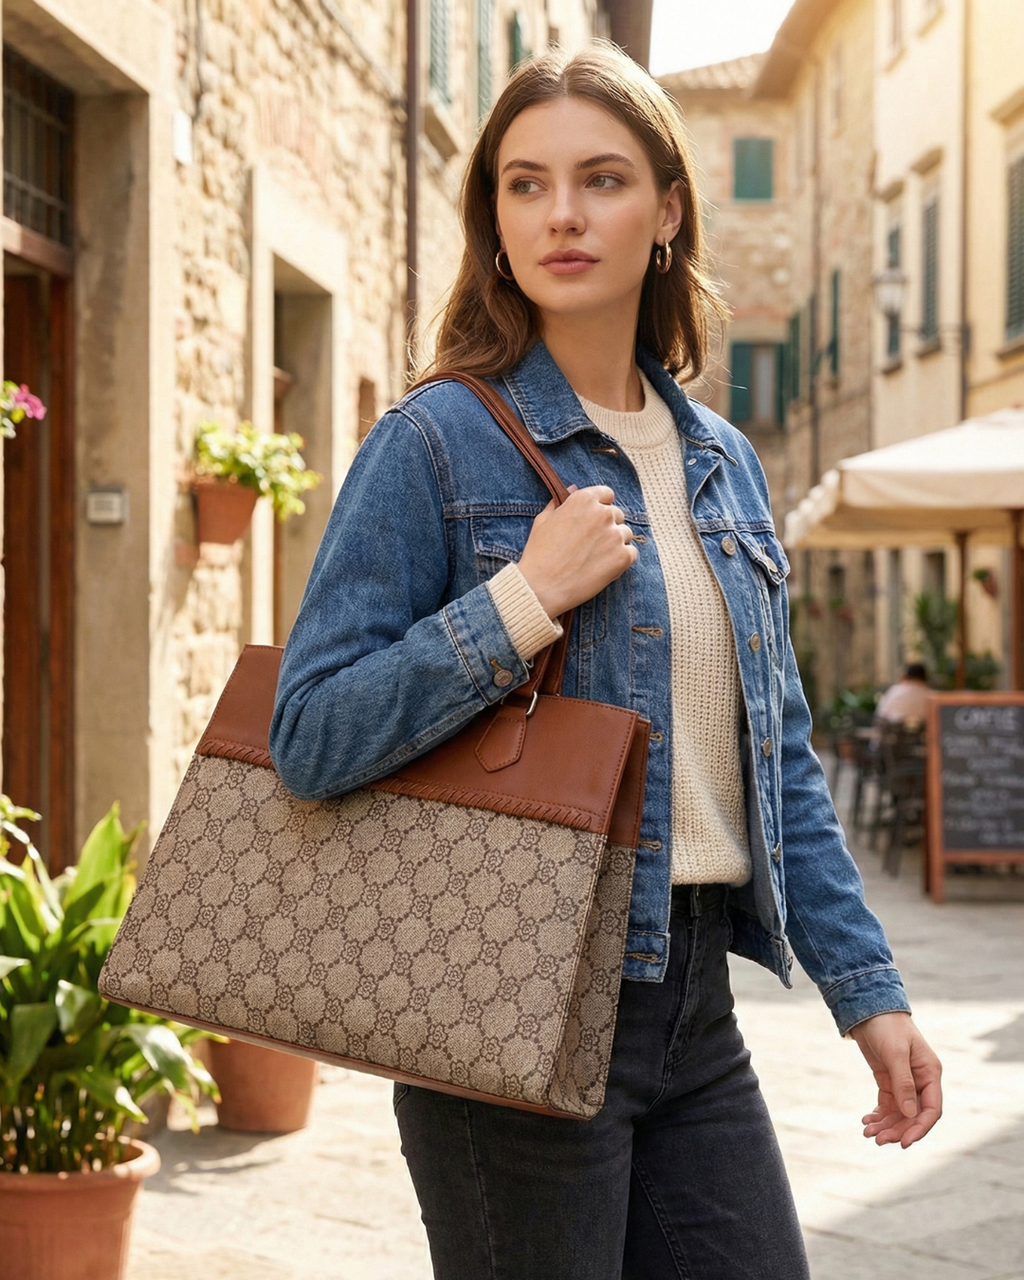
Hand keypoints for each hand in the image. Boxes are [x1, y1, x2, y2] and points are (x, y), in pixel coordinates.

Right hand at [518, 485, 636, 618]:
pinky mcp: (623, 557)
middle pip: (617, 514)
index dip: (601, 506)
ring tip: (595, 558)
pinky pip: (631, 553)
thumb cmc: (539, 553)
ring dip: (615, 543)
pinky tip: (603, 567)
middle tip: (591, 544)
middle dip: (607, 526)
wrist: (541, 586)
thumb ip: (560, 502)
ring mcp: (615, 535)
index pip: (606, 494)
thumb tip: (574, 488)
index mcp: (584, 500)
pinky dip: (621, 560)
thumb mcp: (543, 520)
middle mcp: (603, 513)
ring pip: (625, 534)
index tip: (594, 520)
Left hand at [849, 1012, 941, 1147]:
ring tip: (868, 1132)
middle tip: (878, 1140)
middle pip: (913, 1115)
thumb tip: (910, 1114)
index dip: (919, 1128)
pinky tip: (868, 1120)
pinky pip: (887, 1103)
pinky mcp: (888, 1079)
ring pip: (899, 1112)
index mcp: (930, 1073)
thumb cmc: (887, 1026)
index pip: (931, 1109)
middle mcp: (920, 1080)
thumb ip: (903, 1083)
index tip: (903, 1142)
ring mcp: (904, 1081)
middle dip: (898, 1129)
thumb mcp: (895, 1053)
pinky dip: (879, 1114)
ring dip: (886, 1124)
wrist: (868, 1007)